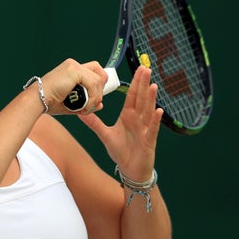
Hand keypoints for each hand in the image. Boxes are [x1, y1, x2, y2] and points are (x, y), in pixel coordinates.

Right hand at [40, 59, 107, 114]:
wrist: (37, 100)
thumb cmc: (49, 102)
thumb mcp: (72, 103)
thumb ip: (87, 102)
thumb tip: (101, 105)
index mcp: (72, 70)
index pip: (94, 71)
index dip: (99, 84)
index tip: (96, 99)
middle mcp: (73, 65)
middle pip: (99, 73)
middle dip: (100, 90)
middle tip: (93, 104)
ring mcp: (74, 66)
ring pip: (98, 80)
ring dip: (96, 97)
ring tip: (86, 109)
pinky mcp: (74, 70)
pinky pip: (93, 83)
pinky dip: (92, 97)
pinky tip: (84, 106)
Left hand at [78, 66, 162, 180]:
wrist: (130, 169)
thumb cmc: (121, 151)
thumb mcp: (105, 135)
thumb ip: (94, 123)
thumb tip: (80, 113)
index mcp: (129, 116)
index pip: (132, 96)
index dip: (135, 83)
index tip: (139, 69)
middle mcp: (138, 120)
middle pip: (141, 99)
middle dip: (143, 84)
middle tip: (147, 68)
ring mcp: (145, 129)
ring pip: (148, 111)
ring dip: (151, 98)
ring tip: (153, 85)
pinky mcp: (149, 140)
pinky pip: (152, 129)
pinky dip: (155, 120)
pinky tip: (159, 110)